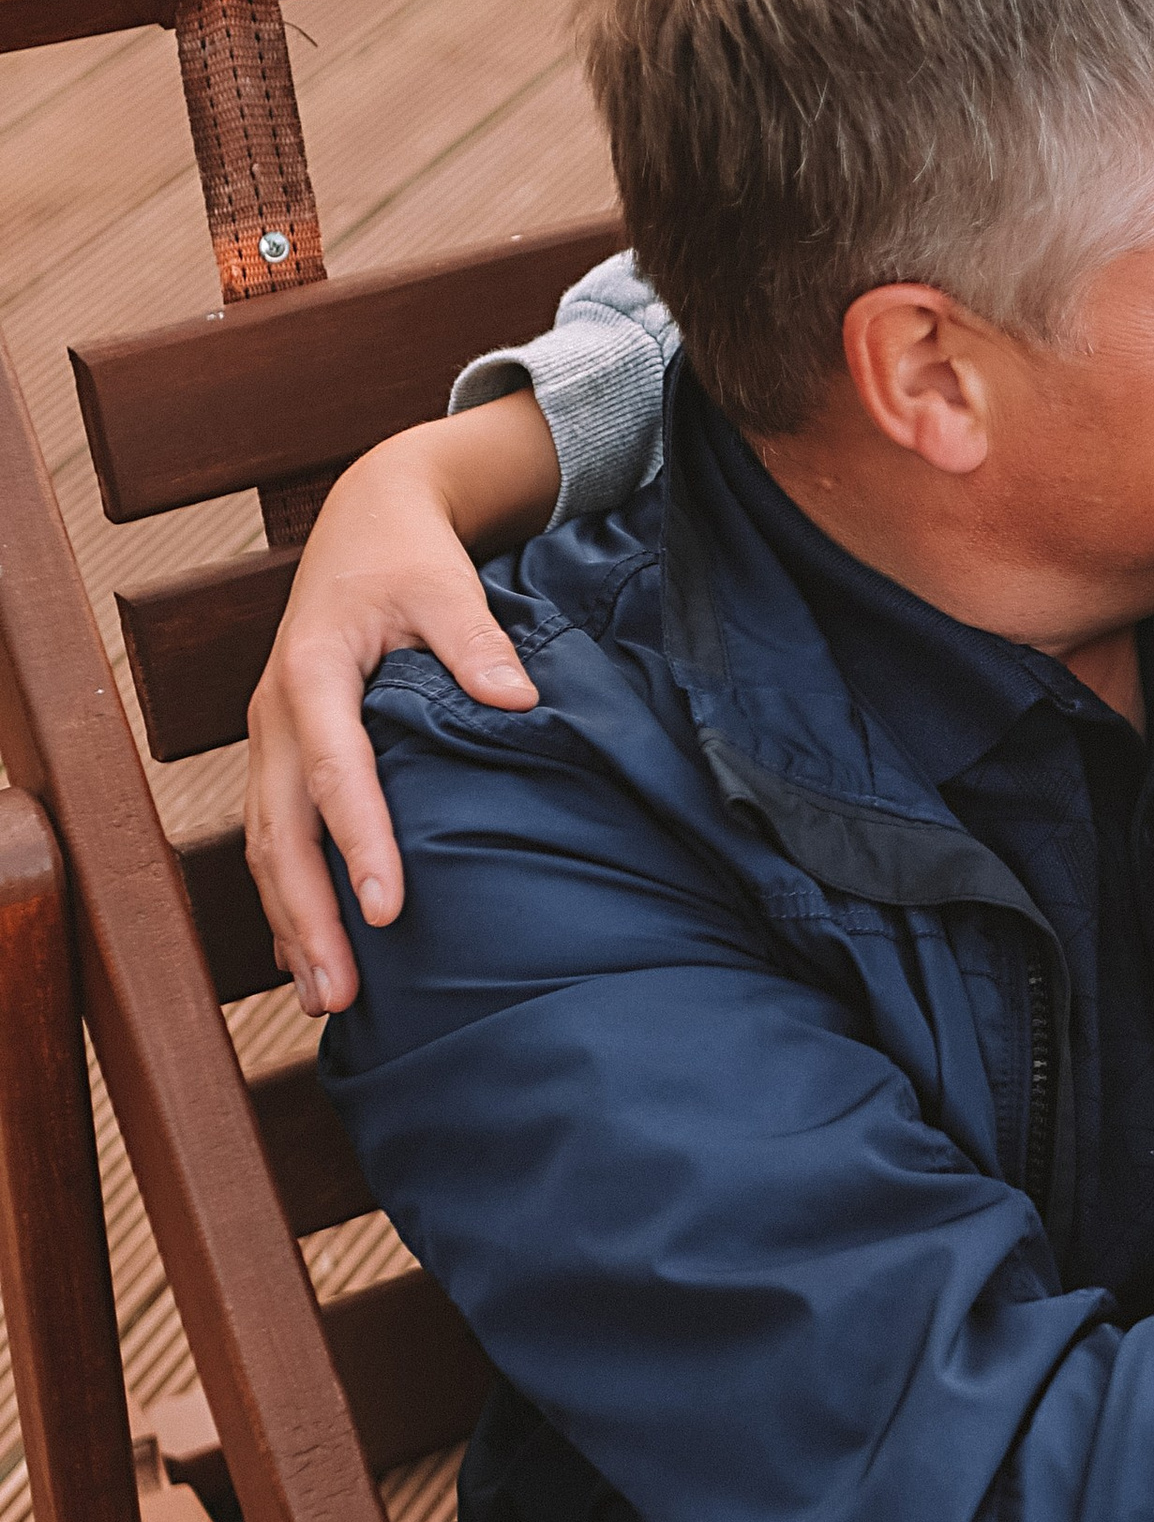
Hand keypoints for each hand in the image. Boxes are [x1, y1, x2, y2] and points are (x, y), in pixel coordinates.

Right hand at [244, 394, 556, 1013]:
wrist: (364, 522)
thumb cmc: (409, 555)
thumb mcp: (445, 581)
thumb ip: (476, 639)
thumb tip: (518, 700)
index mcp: (313, 671)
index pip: (336, 772)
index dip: (360, 843)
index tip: (387, 910)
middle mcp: (276, 714)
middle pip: (281, 831)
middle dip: (307, 916)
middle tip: (340, 993)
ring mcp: (271, 740)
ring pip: (266, 846)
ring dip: (291, 922)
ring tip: (325, 1000)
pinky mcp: (281, 756)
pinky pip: (272, 837)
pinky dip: (285, 899)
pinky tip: (304, 959)